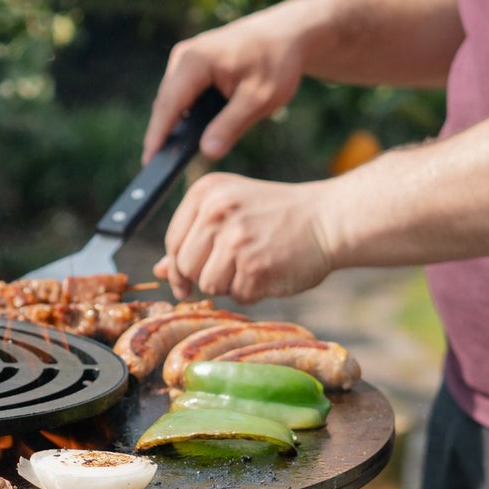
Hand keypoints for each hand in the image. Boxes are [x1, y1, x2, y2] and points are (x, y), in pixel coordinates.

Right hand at [142, 5, 310, 164]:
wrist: (289, 32)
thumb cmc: (277, 61)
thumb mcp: (260, 98)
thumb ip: (231, 126)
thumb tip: (207, 153)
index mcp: (196, 61)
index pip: (168, 105)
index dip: (157, 136)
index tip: (149, 163)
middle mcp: (184, 55)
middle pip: (166, 103)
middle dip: (164, 133)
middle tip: (161, 169)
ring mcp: (186, 57)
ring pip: (173, 98)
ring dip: (175, 122)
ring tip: (173, 154)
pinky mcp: (192, 62)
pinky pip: (182, 92)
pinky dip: (185, 111)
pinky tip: (192, 131)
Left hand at [156, 173, 335, 303]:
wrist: (329, 218)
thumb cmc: (277, 216)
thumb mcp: (230, 213)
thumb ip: (193, 239)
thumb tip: (159, 271)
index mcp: (206, 192)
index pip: (173, 241)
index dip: (177, 266)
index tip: (185, 278)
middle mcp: (217, 212)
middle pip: (185, 266)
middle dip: (204, 276)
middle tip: (232, 268)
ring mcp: (236, 239)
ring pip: (208, 285)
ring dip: (230, 285)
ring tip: (253, 265)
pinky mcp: (255, 266)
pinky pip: (237, 296)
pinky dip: (252, 292)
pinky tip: (269, 272)